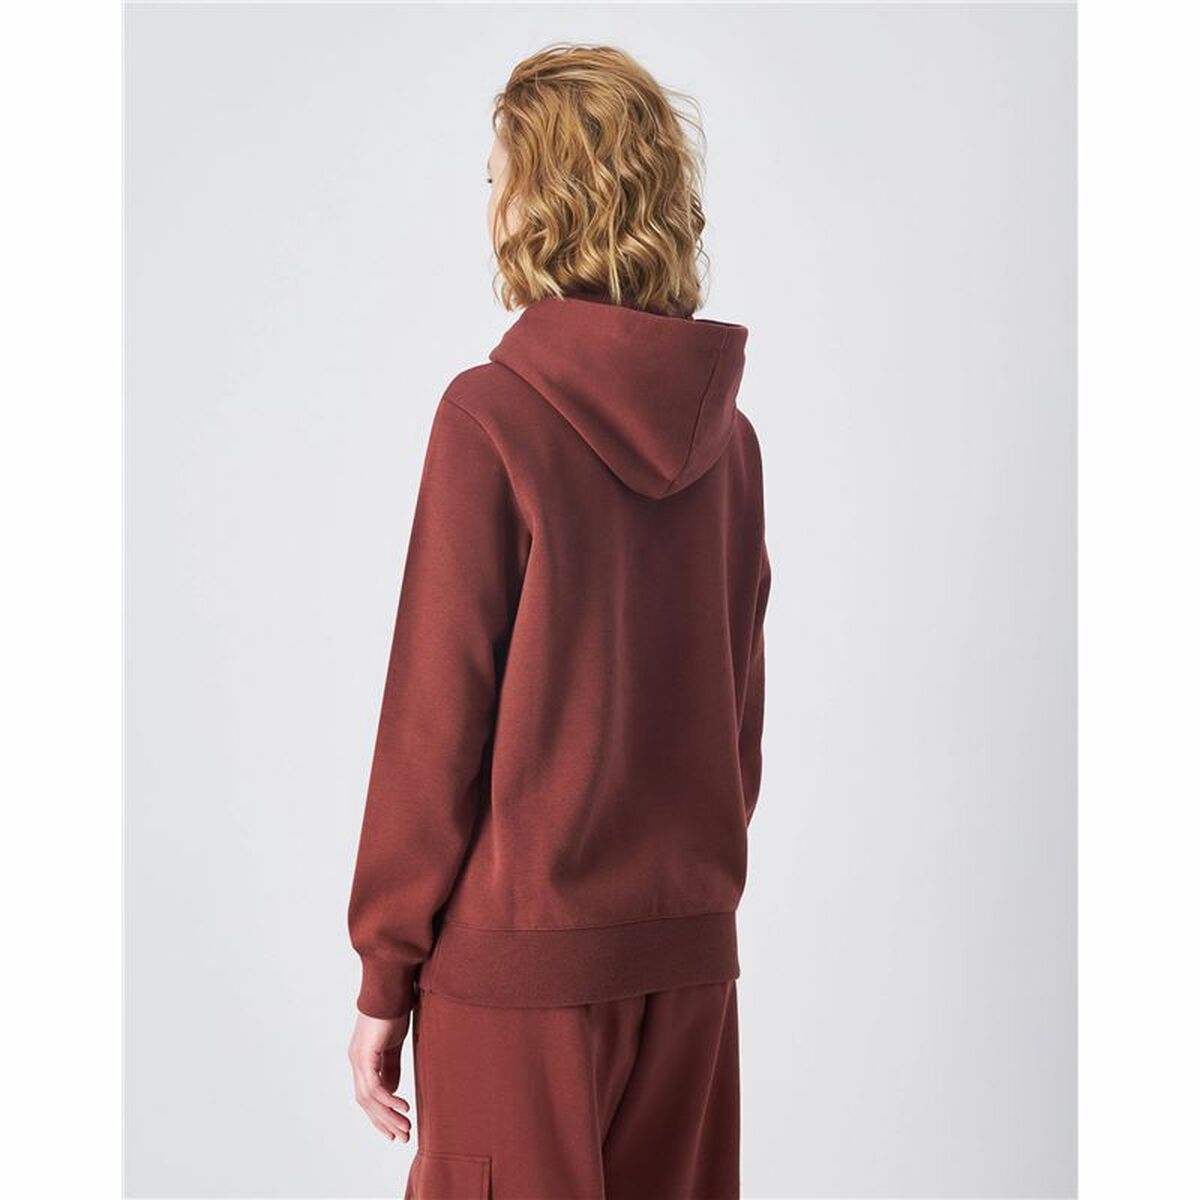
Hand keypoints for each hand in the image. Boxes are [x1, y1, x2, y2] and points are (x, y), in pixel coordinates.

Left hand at [348, 1010, 412, 1141]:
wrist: (390, 988)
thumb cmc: (393, 1010)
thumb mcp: (394, 1043)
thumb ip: (391, 1066)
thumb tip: (392, 1090)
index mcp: (362, 1059)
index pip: (368, 1096)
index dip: (380, 1115)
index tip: (394, 1131)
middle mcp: (356, 1062)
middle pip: (366, 1102)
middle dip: (384, 1122)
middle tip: (402, 1137)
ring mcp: (358, 1059)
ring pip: (369, 1099)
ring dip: (388, 1116)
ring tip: (406, 1128)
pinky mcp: (365, 1055)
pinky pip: (374, 1086)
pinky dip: (388, 1099)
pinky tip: (402, 1107)